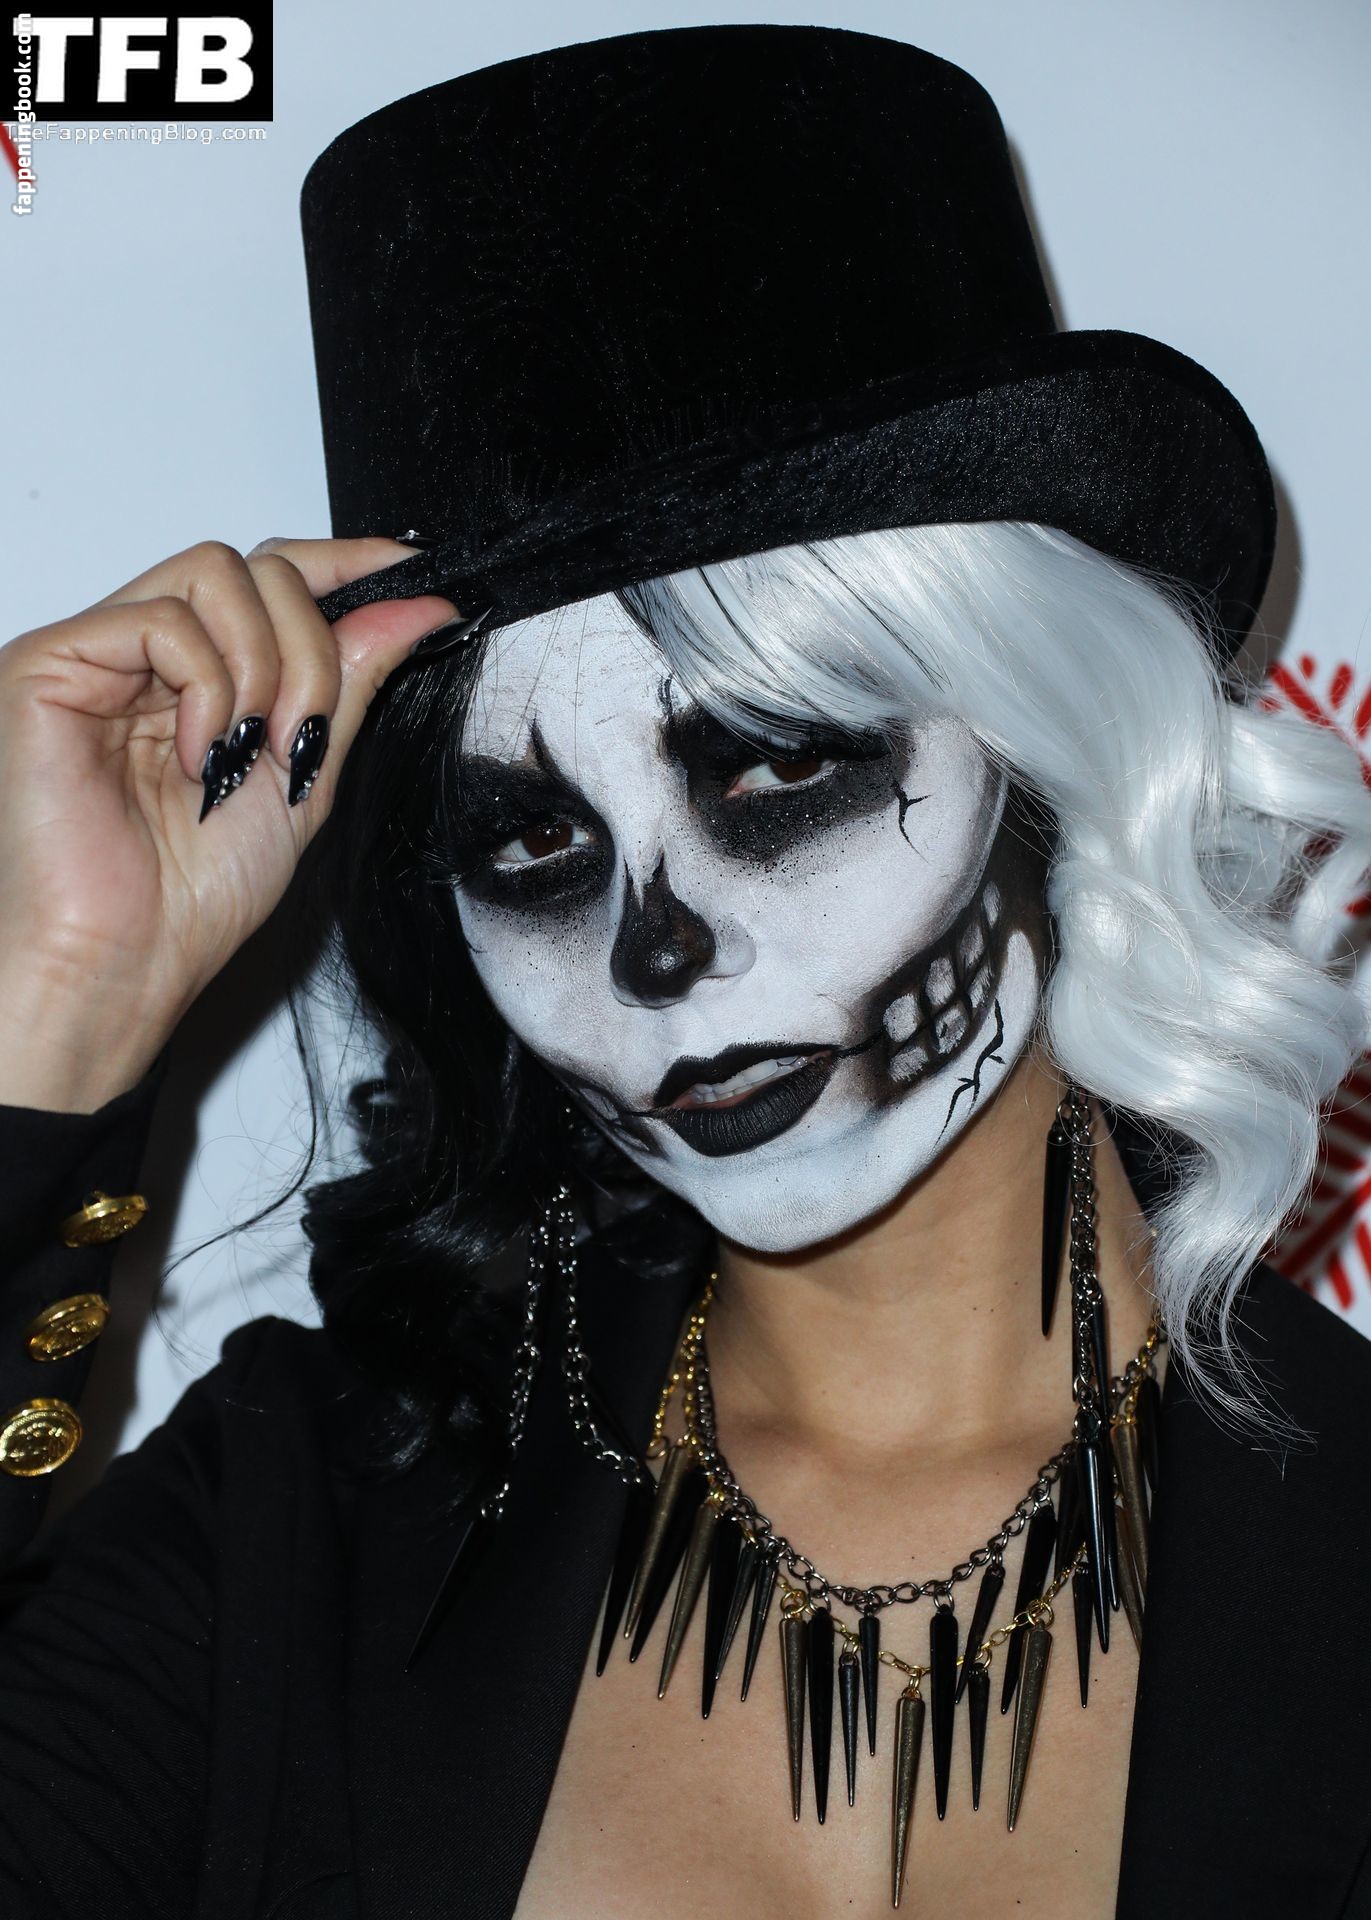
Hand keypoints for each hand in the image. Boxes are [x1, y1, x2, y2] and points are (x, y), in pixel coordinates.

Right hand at [0, 537, 457, 1111]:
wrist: (129, 958)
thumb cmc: (194, 894)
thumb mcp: (308, 774)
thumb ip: (351, 682)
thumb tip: (414, 606)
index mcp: (203, 676)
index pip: (274, 579)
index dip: (344, 563)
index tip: (410, 570)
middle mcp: (147, 656)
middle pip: (257, 569)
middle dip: (312, 647)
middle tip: (307, 732)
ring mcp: (98, 652)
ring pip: (214, 573)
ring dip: (265, 666)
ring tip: (252, 750)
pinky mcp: (50, 662)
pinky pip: (162, 620)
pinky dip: (207, 687)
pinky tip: (199, 755)